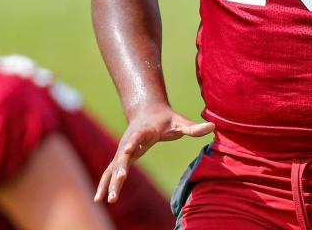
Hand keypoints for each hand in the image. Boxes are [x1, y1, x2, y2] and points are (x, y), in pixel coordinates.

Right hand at [94, 103, 213, 203]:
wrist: (146, 111)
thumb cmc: (165, 119)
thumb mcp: (180, 121)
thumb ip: (194, 127)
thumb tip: (213, 127)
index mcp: (144, 131)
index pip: (137, 138)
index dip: (132, 144)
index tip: (126, 152)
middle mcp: (129, 141)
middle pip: (123, 156)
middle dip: (120, 169)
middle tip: (120, 180)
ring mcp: (122, 150)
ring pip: (113, 167)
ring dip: (110, 182)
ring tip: (107, 200)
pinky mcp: (120, 157)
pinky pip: (110, 172)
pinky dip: (104, 184)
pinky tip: (99, 199)